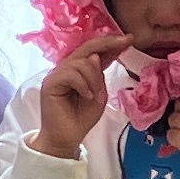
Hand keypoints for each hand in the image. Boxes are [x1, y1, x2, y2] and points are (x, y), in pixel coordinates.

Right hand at [32, 31, 119, 159]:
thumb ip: (99, 76)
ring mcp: (58, 74)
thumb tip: (96, 56)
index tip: (129, 39)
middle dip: (108, 43)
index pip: (96, 51)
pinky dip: (84, 85)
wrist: (67, 138)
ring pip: (82, 63)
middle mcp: (68, 68)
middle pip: (88, 48)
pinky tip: (87, 97)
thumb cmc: (82, 119)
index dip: (111, 44)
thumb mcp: (99, 95)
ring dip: (94, 79)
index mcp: (81, 70)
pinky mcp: (50, 82)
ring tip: (94, 96)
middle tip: (124, 42)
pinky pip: (71, 74)